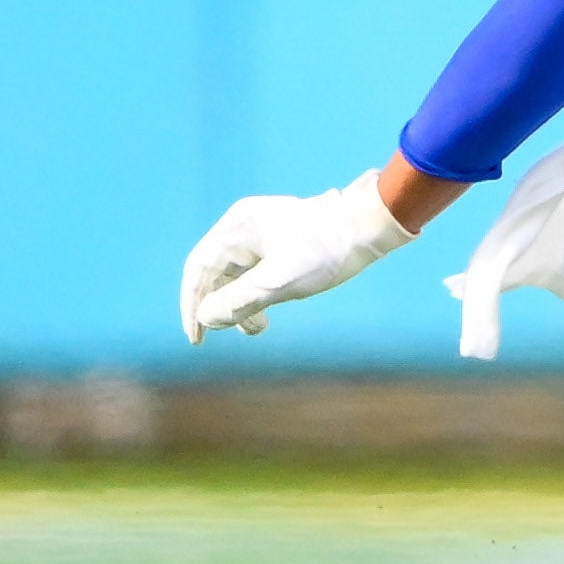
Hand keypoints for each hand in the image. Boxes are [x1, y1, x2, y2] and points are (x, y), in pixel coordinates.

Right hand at [179, 173, 414, 342]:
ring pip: (236, 276)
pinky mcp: (278, 242)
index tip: (197, 338)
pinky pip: (254, 273)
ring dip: (242, 304)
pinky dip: (256, 295)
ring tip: (260, 328)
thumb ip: (240, 301)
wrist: (371, 228)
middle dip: (223, 307)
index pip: (199, 269)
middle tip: (240, 332)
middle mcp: (244, 226)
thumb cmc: (327, 250)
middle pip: (216, 274)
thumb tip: (206, 318)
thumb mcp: (280, 281)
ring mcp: (261, 233)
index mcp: (238, 226)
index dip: (192, 305)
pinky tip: (267, 314)